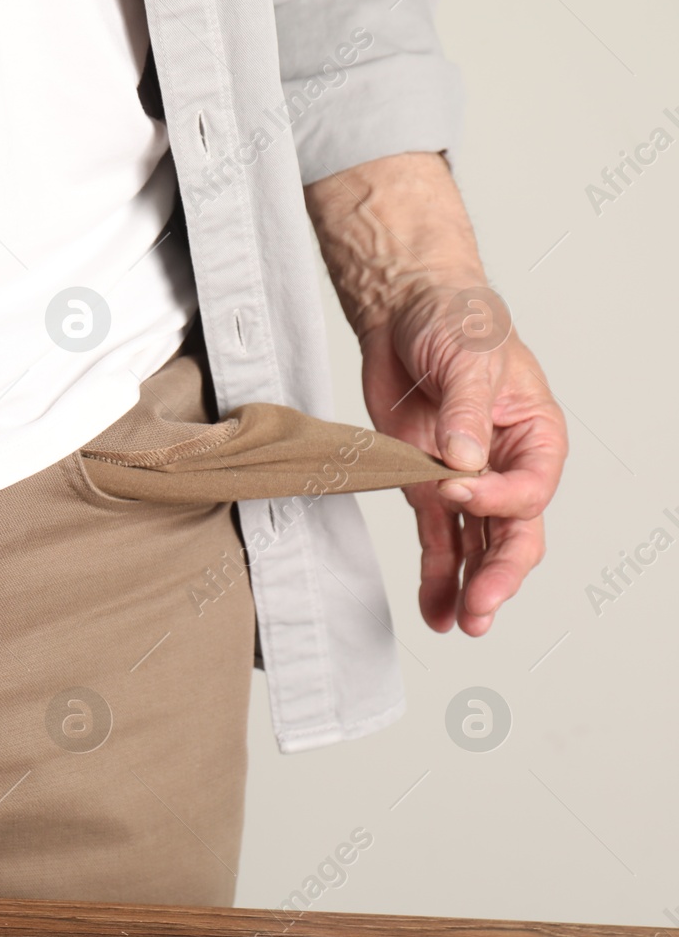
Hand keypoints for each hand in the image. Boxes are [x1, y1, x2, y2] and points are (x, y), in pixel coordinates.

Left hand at [305, 152, 568, 636]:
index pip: (529, 487)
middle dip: (499, 574)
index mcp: (534, 434)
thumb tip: (463, 459)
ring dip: (470, 587)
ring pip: (478, 547)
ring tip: (461, 625)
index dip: (497, 500)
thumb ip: (465, 411)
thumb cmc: (452, 319)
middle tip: (480, 609)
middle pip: (514, 532)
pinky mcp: (426, 486)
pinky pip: (438, 540)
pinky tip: (435, 609)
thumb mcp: (468, 356)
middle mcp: (505, 465)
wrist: (403, 311)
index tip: (455, 490)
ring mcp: (465, 480)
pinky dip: (437, 574)